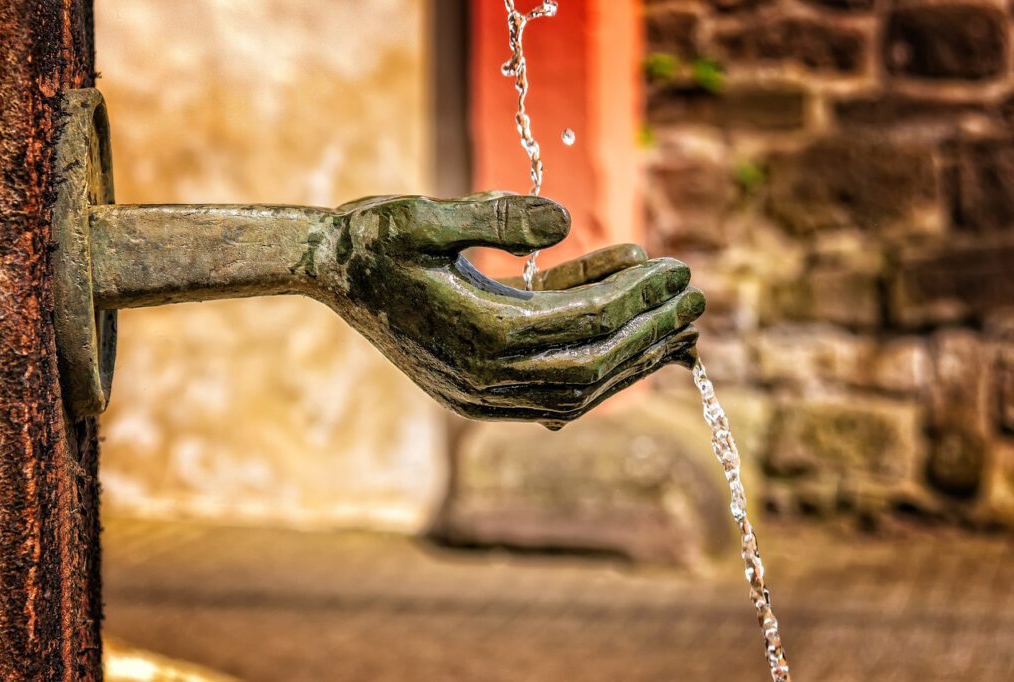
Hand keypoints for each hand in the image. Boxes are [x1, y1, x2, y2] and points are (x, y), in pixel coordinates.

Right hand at [324, 194, 703, 428]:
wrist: (330, 273)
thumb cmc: (372, 239)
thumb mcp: (422, 215)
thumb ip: (492, 217)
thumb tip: (566, 220)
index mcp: (478, 337)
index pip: (584, 323)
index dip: (637, 296)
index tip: (679, 267)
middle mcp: (485, 379)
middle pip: (593, 364)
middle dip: (649, 332)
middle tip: (698, 301)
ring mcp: (481, 393)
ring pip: (578, 384)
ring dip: (631, 355)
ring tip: (677, 324)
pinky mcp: (479, 389)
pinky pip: (552, 385)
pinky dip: (592, 358)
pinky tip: (618, 323)